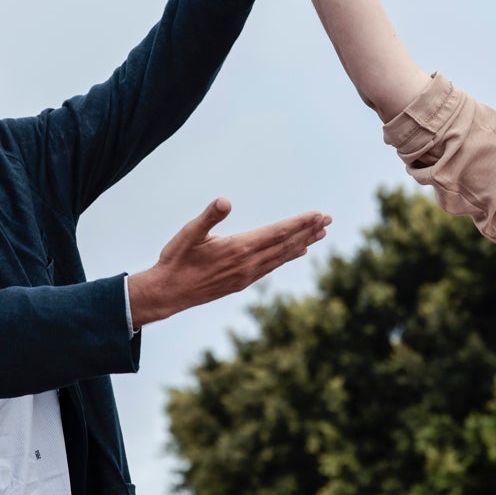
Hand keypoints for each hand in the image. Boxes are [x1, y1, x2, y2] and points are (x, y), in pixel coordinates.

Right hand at [127, 197, 330, 326]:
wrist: (168, 293)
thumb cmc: (176, 259)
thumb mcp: (188, 234)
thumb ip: (209, 217)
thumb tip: (225, 201)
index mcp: (239, 248)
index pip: (278, 232)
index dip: (300, 223)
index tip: (318, 214)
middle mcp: (248, 263)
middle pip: (285, 244)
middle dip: (308, 230)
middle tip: (327, 219)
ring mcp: (247, 275)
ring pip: (282, 256)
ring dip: (302, 243)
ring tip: (320, 233)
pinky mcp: (242, 281)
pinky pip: (272, 266)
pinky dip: (287, 257)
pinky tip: (297, 252)